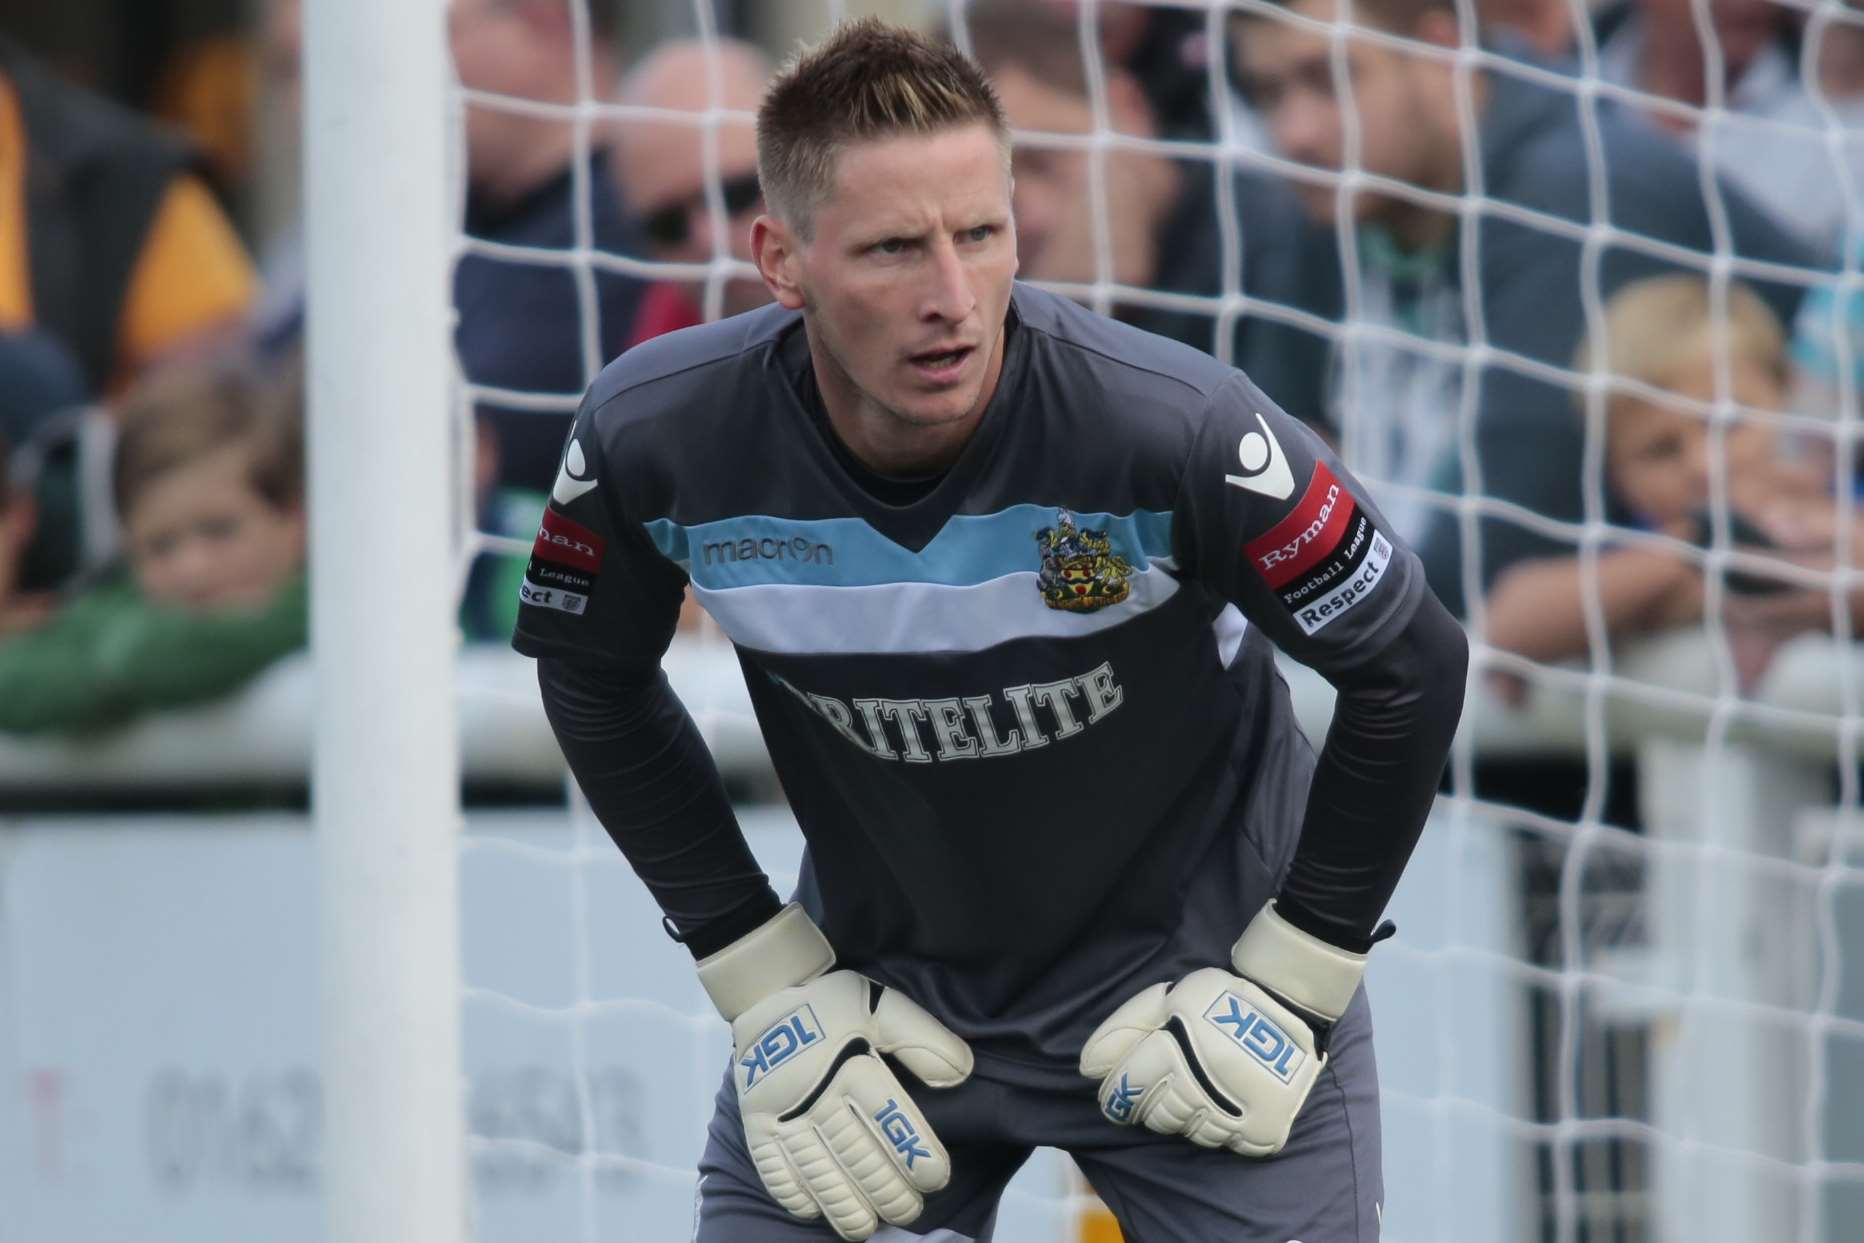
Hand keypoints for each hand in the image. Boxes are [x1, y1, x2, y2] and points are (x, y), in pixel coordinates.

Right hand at [697, 905, 972, 1240]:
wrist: (767, 991)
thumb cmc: (834, 1004)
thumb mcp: (884, 1007)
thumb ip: (924, 1039)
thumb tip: (961, 1075)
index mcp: (854, 1064)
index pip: (892, 1119)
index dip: (917, 1154)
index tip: (937, 1178)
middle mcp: (817, 1094)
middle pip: (858, 1155)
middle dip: (889, 1191)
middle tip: (910, 1210)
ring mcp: (783, 1113)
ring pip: (819, 1172)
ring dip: (846, 1206)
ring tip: (869, 1226)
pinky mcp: (757, 1124)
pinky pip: (774, 1170)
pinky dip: (797, 1195)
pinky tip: (816, 1211)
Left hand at [1079, 903, 1368, 1156]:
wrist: (1289, 1001)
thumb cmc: (1219, 998)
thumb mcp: (1166, 997)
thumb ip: (1124, 1028)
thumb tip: (1089, 1068)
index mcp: (1178, 1050)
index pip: (1128, 1089)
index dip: (1115, 1093)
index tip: (1116, 1093)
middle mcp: (1205, 1087)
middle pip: (1157, 1116)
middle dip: (1151, 1103)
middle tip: (1166, 1081)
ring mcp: (1238, 1114)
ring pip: (1190, 1133)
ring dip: (1186, 1115)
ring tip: (1199, 1086)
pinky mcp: (1265, 1131)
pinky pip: (1227, 1145)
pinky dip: (1221, 1128)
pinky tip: (1226, 1102)